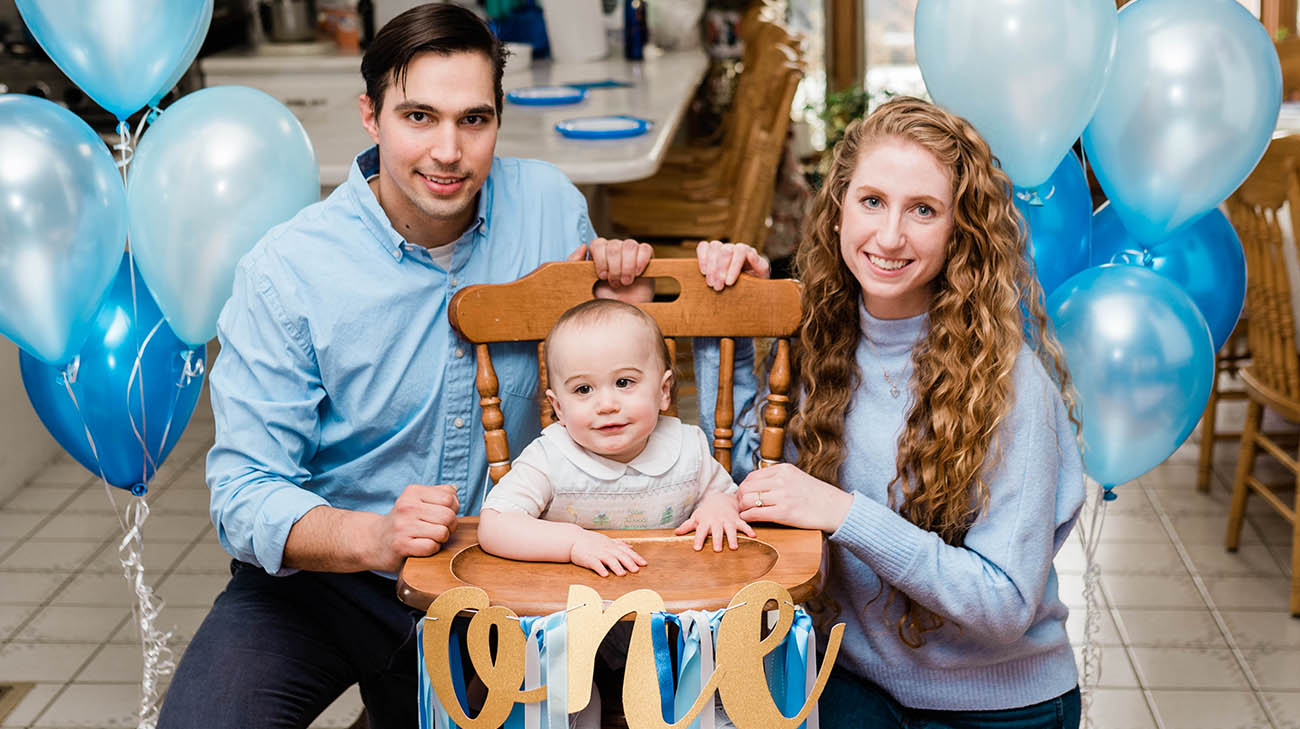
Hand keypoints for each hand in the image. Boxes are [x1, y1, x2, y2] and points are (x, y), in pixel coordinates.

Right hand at [365, 484, 458, 571]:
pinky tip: (422, 546)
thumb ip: (438, 493)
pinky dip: (432, 549)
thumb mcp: (417, 500)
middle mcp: (407, 506)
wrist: (375, 541)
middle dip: (450, 526)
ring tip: (430, 537)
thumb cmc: (403, 521)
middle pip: (448, 516)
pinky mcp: (401, 545)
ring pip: (442, 532)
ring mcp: (403, 526)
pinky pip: (431, 547)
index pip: (449, 498)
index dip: (452, 509)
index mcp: (413, 492)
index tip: (442, 515)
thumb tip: (456, 489)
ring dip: (441, 539)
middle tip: (439, 529)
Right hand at [569, 528, 646, 575]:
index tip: (644, 564)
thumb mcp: (607, 540)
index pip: (626, 551)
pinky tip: (604, 574)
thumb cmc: (591, 541)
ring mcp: (597, 553)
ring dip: (616, 566)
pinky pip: (595, 563)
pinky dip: (600, 569)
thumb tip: (631, 547)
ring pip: (609, 559)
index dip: (636, 557)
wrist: (574, 539)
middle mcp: (606, 549)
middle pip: (620, 555)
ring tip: (622, 574)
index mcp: (612, 546)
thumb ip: (620, 544)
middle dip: (629, 563)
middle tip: (636, 570)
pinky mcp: (588, 558)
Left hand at [571, 238, 654, 301]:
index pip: (598, 243)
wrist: (622, 314)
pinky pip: (646, 249)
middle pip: (614, 246)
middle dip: (614, 268)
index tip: (602, 277)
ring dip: (627, 267)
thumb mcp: (582, 284)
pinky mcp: (646, 257)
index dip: (601, 260)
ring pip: (629, 246)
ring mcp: (631, 252)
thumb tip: (583, 246)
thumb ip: (574, 264)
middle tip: (615, 284)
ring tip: (626, 282)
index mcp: (599, 253)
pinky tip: (637, 273)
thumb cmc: (602, 300)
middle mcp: (614, 249)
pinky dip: (641, 260)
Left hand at [675, 490, 755, 550]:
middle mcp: (717, 521)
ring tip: (734, 547)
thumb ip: (687, 525)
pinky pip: (744, 524)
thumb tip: (676, 533)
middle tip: (718, 550)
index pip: (700, 531)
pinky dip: (748, 530)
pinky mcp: (737, 519)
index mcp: (705, 521)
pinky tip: (753, 536)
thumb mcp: (696, 517)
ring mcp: (728, 520)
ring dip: (732, 538)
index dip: (698, 539)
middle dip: (717, 540)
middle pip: (716, 531)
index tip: (697, 548)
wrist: (720, 499)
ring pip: (730, 529)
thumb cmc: (706, 512)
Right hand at [696, 240, 769, 290]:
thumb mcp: (762, 275)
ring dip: (711, 266)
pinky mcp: (711, 252)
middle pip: (725, 249)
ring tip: (711, 284)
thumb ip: (759, 265)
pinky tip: (704, 272)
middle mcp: (734, 247)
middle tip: (719, 287)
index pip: (740, 251)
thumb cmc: (756, 280)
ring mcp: (722, 248)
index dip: (733, 266)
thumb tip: (751, 254)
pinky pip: (703, 247)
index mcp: (748, 251)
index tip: (728, 283)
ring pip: (713, 247)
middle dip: (720, 269)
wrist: (748, 284)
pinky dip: (701, 258)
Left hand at [736, 463, 853, 533]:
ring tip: (745, 513)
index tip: (744, 495)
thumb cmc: (816, 495)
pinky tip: (748, 519)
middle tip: (741, 506)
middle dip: (739, 498)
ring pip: (747, 499)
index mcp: (784, 469)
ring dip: (742, 508)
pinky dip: (747, 517)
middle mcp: (781, 480)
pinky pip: (755, 513)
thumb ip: (779, 478)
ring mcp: (782, 496)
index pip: (752, 476)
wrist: (836, 508)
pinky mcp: (784, 513)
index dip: (744, 487)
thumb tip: (757, 484)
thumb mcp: (797, 477)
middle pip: (746, 487)